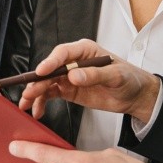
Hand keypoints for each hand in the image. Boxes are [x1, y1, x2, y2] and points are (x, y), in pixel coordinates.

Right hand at [18, 39, 159, 122]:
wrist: (135, 96)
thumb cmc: (130, 79)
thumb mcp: (116, 76)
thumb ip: (95, 75)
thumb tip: (74, 75)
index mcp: (85, 51)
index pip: (63, 53)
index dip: (50, 62)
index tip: (41, 71)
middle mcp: (74, 62)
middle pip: (50, 69)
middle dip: (37, 81)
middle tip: (29, 93)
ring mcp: (70, 77)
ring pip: (47, 83)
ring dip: (35, 93)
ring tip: (27, 105)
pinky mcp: (69, 91)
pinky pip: (51, 95)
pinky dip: (42, 102)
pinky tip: (37, 111)